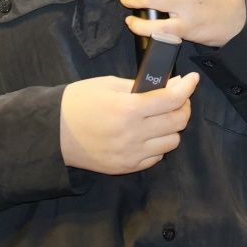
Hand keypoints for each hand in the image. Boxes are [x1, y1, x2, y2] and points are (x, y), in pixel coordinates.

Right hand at [60, 73, 199, 173]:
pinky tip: (148, 133)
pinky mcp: (126, 167)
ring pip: (172, 142)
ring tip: (160, 116)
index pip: (171, 99)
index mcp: (128, 108)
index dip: (187, 87)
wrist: (54, 132)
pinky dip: (158, 143)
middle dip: (183, 106)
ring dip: (172, 127)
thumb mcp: (108, 84)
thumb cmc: (79, 101)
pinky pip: (156, 157)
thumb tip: (168, 84)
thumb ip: (139, 86)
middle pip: (177, 121)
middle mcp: (133, 134)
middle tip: (177, 97)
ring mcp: (131, 153)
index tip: (192, 79)